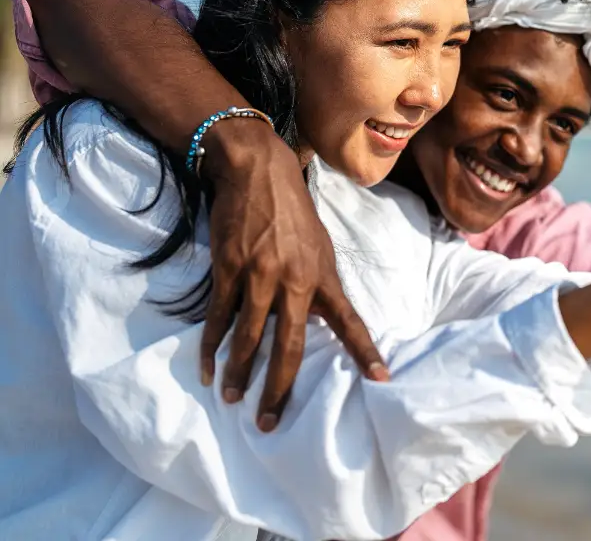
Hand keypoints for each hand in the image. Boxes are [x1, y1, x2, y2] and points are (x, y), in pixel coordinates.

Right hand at [199, 121, 388, 431]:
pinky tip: (205, 367)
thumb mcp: (319, 246)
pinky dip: (210, 345)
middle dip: (280, 388)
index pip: (350, 321)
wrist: (258, 172)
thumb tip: (322, 320)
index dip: (366, 351)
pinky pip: (218, 317)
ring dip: (238, 373)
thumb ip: (319, 284)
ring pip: (249, 337)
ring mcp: (260, 276)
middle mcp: (295, 281)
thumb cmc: (292, 212)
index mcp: (323, 277)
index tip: (382, 379)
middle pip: (290, 344)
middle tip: (270, 421)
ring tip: (231, 399)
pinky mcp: (229, 269)